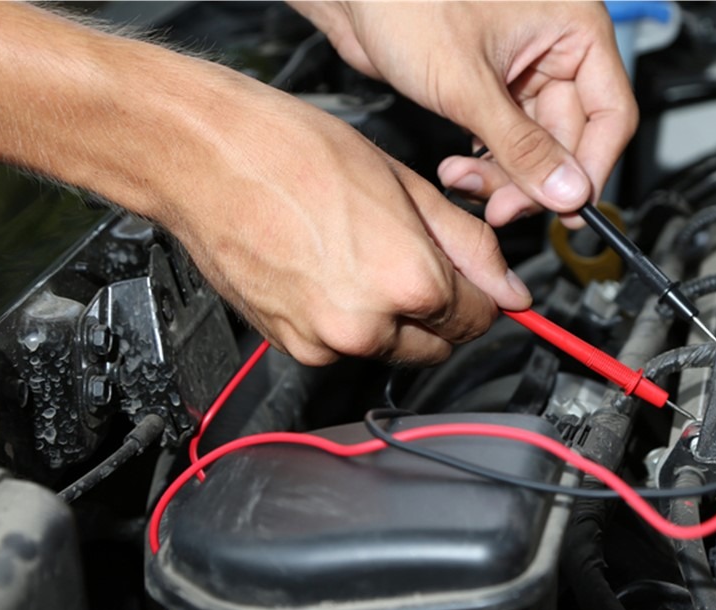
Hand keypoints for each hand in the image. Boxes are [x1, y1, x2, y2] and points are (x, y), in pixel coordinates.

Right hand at [161, 80, 530, 365]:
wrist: (204, 156)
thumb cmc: (295, 153)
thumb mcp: (407, 185)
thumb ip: (469, 246)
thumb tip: (511, 291)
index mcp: (411, 283)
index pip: (480, 319)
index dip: (481, 295)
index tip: (472, 279)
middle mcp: (369, 326)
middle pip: (440, 344)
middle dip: (441, 312)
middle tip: (413, 260)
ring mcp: (325, 343)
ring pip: (392, 350)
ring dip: (394, 319)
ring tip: (360, 255)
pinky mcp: (291, 347)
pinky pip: (344, 347)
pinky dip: (349, 321)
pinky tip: (330, 271)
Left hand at [293, 1, 637, 225]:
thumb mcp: (467, 84)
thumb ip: (522, 147)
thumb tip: (568, 192)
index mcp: (574, 28)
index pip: (611, 114)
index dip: (591, 168)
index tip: (566, 208)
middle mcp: (555, 48)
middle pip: (571, 140)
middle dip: (534, 181)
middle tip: (502, 209)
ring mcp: (524, 71)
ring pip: (537, 149)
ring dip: (505, 179)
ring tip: (466, 185)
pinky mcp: (492, 89)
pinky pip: (507, 143)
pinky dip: (487, 165)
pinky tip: (459, 171)